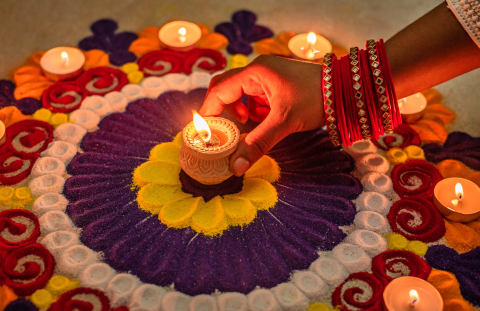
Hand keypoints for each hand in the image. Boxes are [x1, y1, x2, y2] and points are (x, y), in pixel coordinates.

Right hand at [199, 54, 324, 175]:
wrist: (347, 91)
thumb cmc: (316, 98)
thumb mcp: (284, 122)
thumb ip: (257, 144)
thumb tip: (235, 167)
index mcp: (255, 72)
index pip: (219, 91)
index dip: (210, 112)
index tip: (205, 133)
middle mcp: (258, 71)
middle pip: (226, 90)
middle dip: (226, 112)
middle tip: (227, 131)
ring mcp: (268, 77)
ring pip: (242, 96)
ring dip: (243, 113)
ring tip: (252, 125)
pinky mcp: (277, 86)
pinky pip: (256, 99)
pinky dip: (257, 113)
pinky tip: (268, 121)